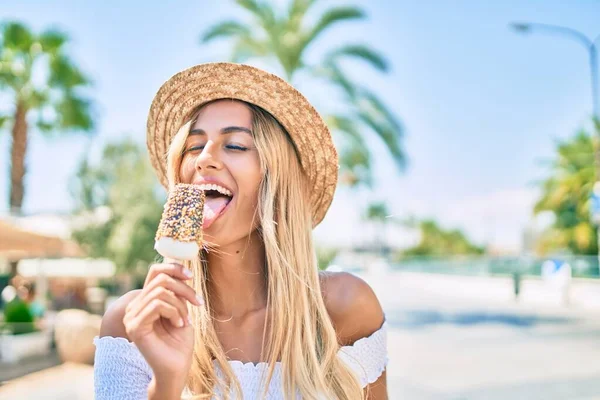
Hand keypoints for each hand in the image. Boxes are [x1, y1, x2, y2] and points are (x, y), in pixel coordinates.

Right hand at [123, 262, 202, 391]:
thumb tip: (179, 268)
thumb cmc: (180, 341)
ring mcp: (132, 316)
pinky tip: (179, 325)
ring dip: (181, 305)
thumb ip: (176, 292)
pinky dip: (174, 312)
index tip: (190, 277)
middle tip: (197, 304)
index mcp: (144, 301)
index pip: (155, 272)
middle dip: (184, 290)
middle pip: (161, 279)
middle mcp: (135, 306)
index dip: (173, 268)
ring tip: (185, 320)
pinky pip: (158, 305)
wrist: (177, 367)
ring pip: (161, 292)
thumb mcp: (181, 309)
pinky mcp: (135, 326)